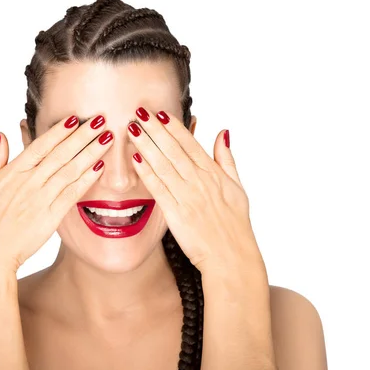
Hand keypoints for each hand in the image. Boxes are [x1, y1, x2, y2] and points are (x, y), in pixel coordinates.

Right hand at [0, 114, 113, 278]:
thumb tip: (2, 135)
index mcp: (11, 173)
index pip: (40, 145)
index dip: (59, 131)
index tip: (75, 118)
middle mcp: (29, 182)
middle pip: (61, 153)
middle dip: (82, 135)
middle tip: (101, 120)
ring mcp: (41, 199)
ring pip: (70, 170)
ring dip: (90, 152)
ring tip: (107, 138)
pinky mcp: (50, 217)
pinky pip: (72, 194)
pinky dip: (86, 179)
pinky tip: (99, 167)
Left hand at [127, 107, 261, 272]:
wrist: (231, 257)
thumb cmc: (235, 224)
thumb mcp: (237, 187)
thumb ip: (227, 158)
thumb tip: (222, 132)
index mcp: (214, 174)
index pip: (191, 144)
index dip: (174, 127)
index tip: (159, 112)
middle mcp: (200, 182)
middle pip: (174, 150)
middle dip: (155, 130)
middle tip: (139, 112)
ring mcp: (188, 197)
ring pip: (164, 165)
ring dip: (147, 145)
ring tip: (132, 129)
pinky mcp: (177, 213)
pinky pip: (159, 189)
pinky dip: (147, 173)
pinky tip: (136, 159)